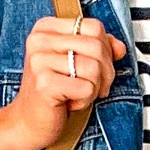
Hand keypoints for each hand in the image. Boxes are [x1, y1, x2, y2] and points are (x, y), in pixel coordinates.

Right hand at [9, 13, 126, 149]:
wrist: (29, 121)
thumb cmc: (54, 92)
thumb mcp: (76, 64)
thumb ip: (98, 49)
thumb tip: (120, 47)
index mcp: (46, 29)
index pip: (94, 27)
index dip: (105, 49)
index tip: (98, 67)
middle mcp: (40, 40)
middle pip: (97, 46)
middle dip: (105, 72)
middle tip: (93, 87)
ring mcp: (40, 61)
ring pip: (94, 67)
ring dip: (94, 88)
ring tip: (78, 94)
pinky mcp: (44, 83)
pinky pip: (87, 88)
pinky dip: (85, 100)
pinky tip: (70, 103)